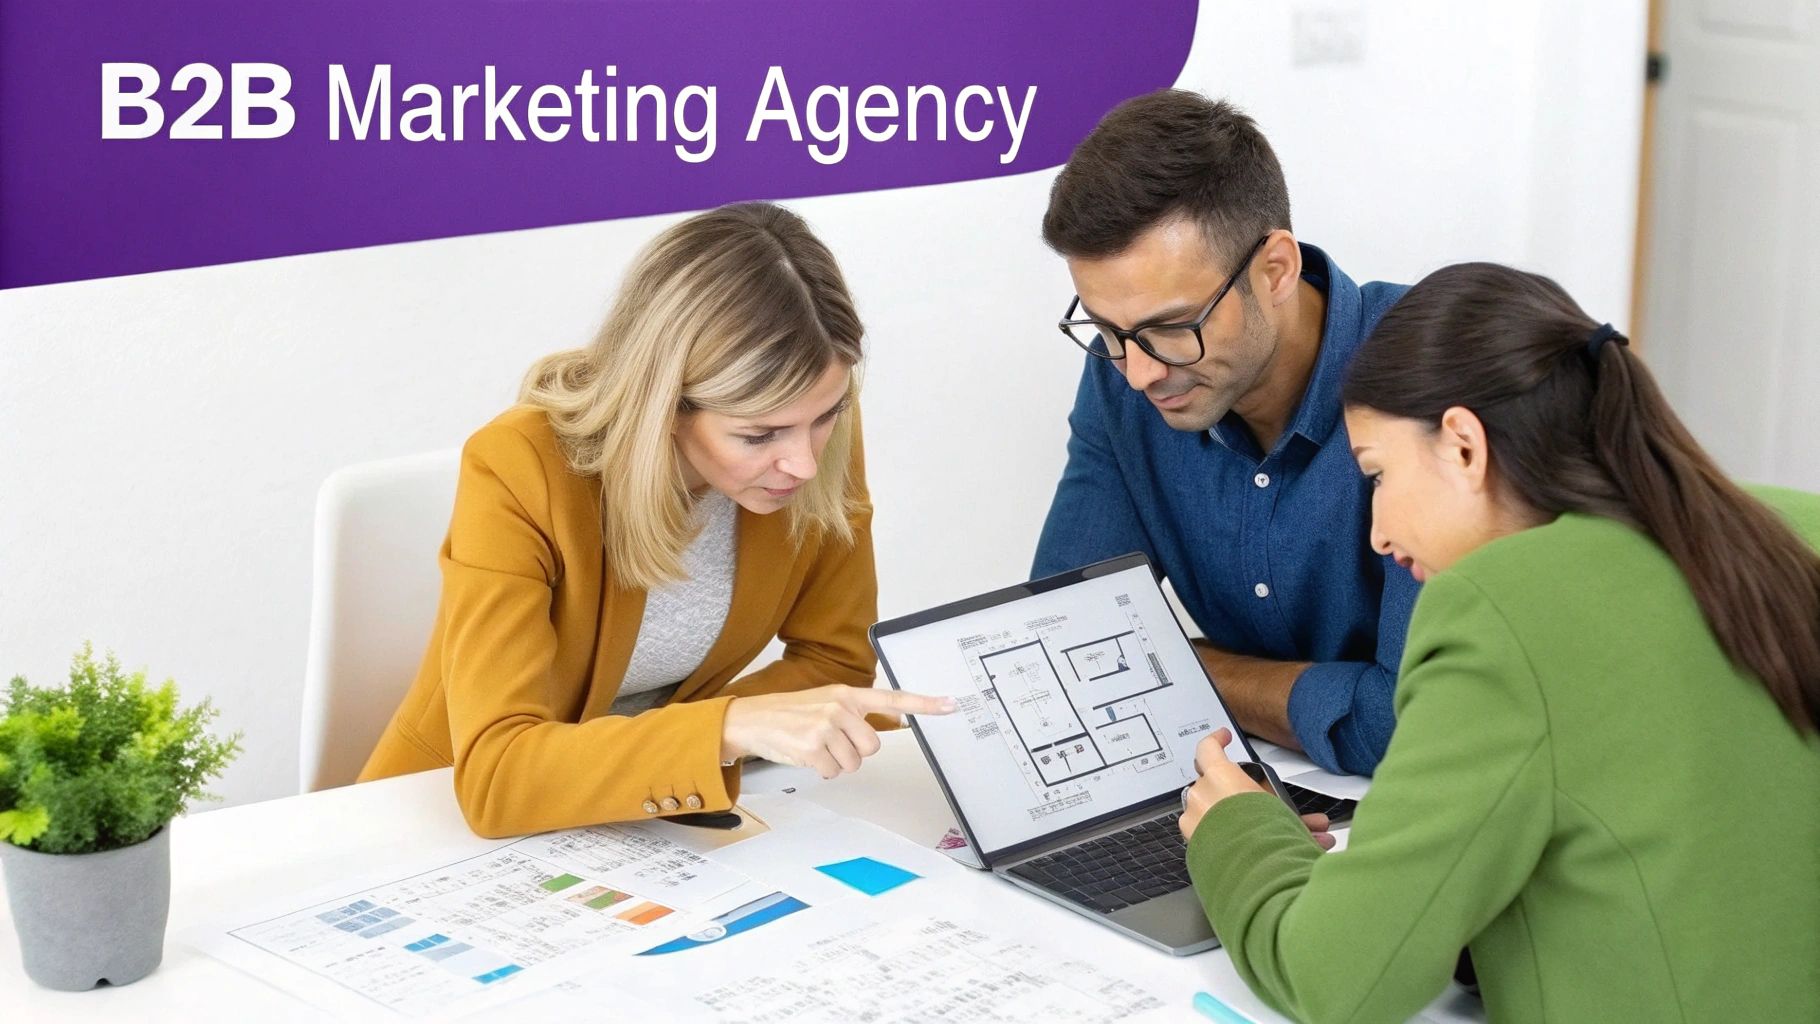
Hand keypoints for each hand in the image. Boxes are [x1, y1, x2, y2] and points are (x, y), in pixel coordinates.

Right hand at [721, 685, 954, 779]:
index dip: (924, 704)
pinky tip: (806, 755)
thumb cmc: (790, 714)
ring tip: (815, 747)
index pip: (893, 698)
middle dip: (854, 751)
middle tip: (831, 742)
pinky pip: (833, 772)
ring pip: (854, 762)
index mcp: (847, 694)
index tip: (951, 705)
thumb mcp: (826, 702)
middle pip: (872, 746)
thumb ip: (856, 712)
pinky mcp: (813, 746)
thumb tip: (891, 727)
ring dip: (836, 762)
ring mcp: (826, 726)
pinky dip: (821, 770)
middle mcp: (839, 707)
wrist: (752, 719)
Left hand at [1177, 728, 1336, 850]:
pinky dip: (1238, 842)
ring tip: (1284, 842)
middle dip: (1247, 802)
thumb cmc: (1264, 834)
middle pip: (1220, 789)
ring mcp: (1195, 822)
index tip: (1224, 737)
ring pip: (1221, 816)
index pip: (1208, 748)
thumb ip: (1287, 815)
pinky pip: (1217, 837)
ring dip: (1248, 825)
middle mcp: (1201, 796)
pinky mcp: (1195, 845)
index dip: (1217, 740)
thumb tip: (1313, 826)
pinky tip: (1265, 853)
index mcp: (1220, 777)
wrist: (1251, 871)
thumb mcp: (1280, 810)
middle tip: (1271, 813)